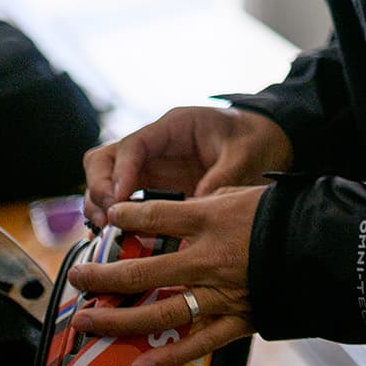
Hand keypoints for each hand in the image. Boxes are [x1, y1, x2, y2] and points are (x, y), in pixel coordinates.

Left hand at [65, 185, 267, 365]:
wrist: (327, 246)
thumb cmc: (287, 216)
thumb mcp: (245, 193)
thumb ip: (208, 203)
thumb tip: (180, 207)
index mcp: (212, 220)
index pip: (155, 217)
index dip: (127, 217)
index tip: (111, 218)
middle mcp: (209, 259)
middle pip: (143, 270)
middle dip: (103, 276)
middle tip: (77, 277)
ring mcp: (222, 294)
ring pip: (159, 312)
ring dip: (118, 320)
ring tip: (87, 322)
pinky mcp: (238, 319)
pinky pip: (198, 343)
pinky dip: (168, 358)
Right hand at [82, 106, 292, 227]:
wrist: (266, 141)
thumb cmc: (255, 140)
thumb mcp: (244, 155)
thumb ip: (222, 177)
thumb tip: (195, 205)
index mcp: (173, 127)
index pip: (133, 145)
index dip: (120, 173)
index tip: (119, 200)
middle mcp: (154, 144)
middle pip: (104, 159)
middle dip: (99, 188)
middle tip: (109, 219)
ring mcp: (151, 166)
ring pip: (106, 180)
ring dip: (101, 205)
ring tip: (108, 233)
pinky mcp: (155, 186)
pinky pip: (124, 200)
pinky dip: (116, 217)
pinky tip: (118, 238)